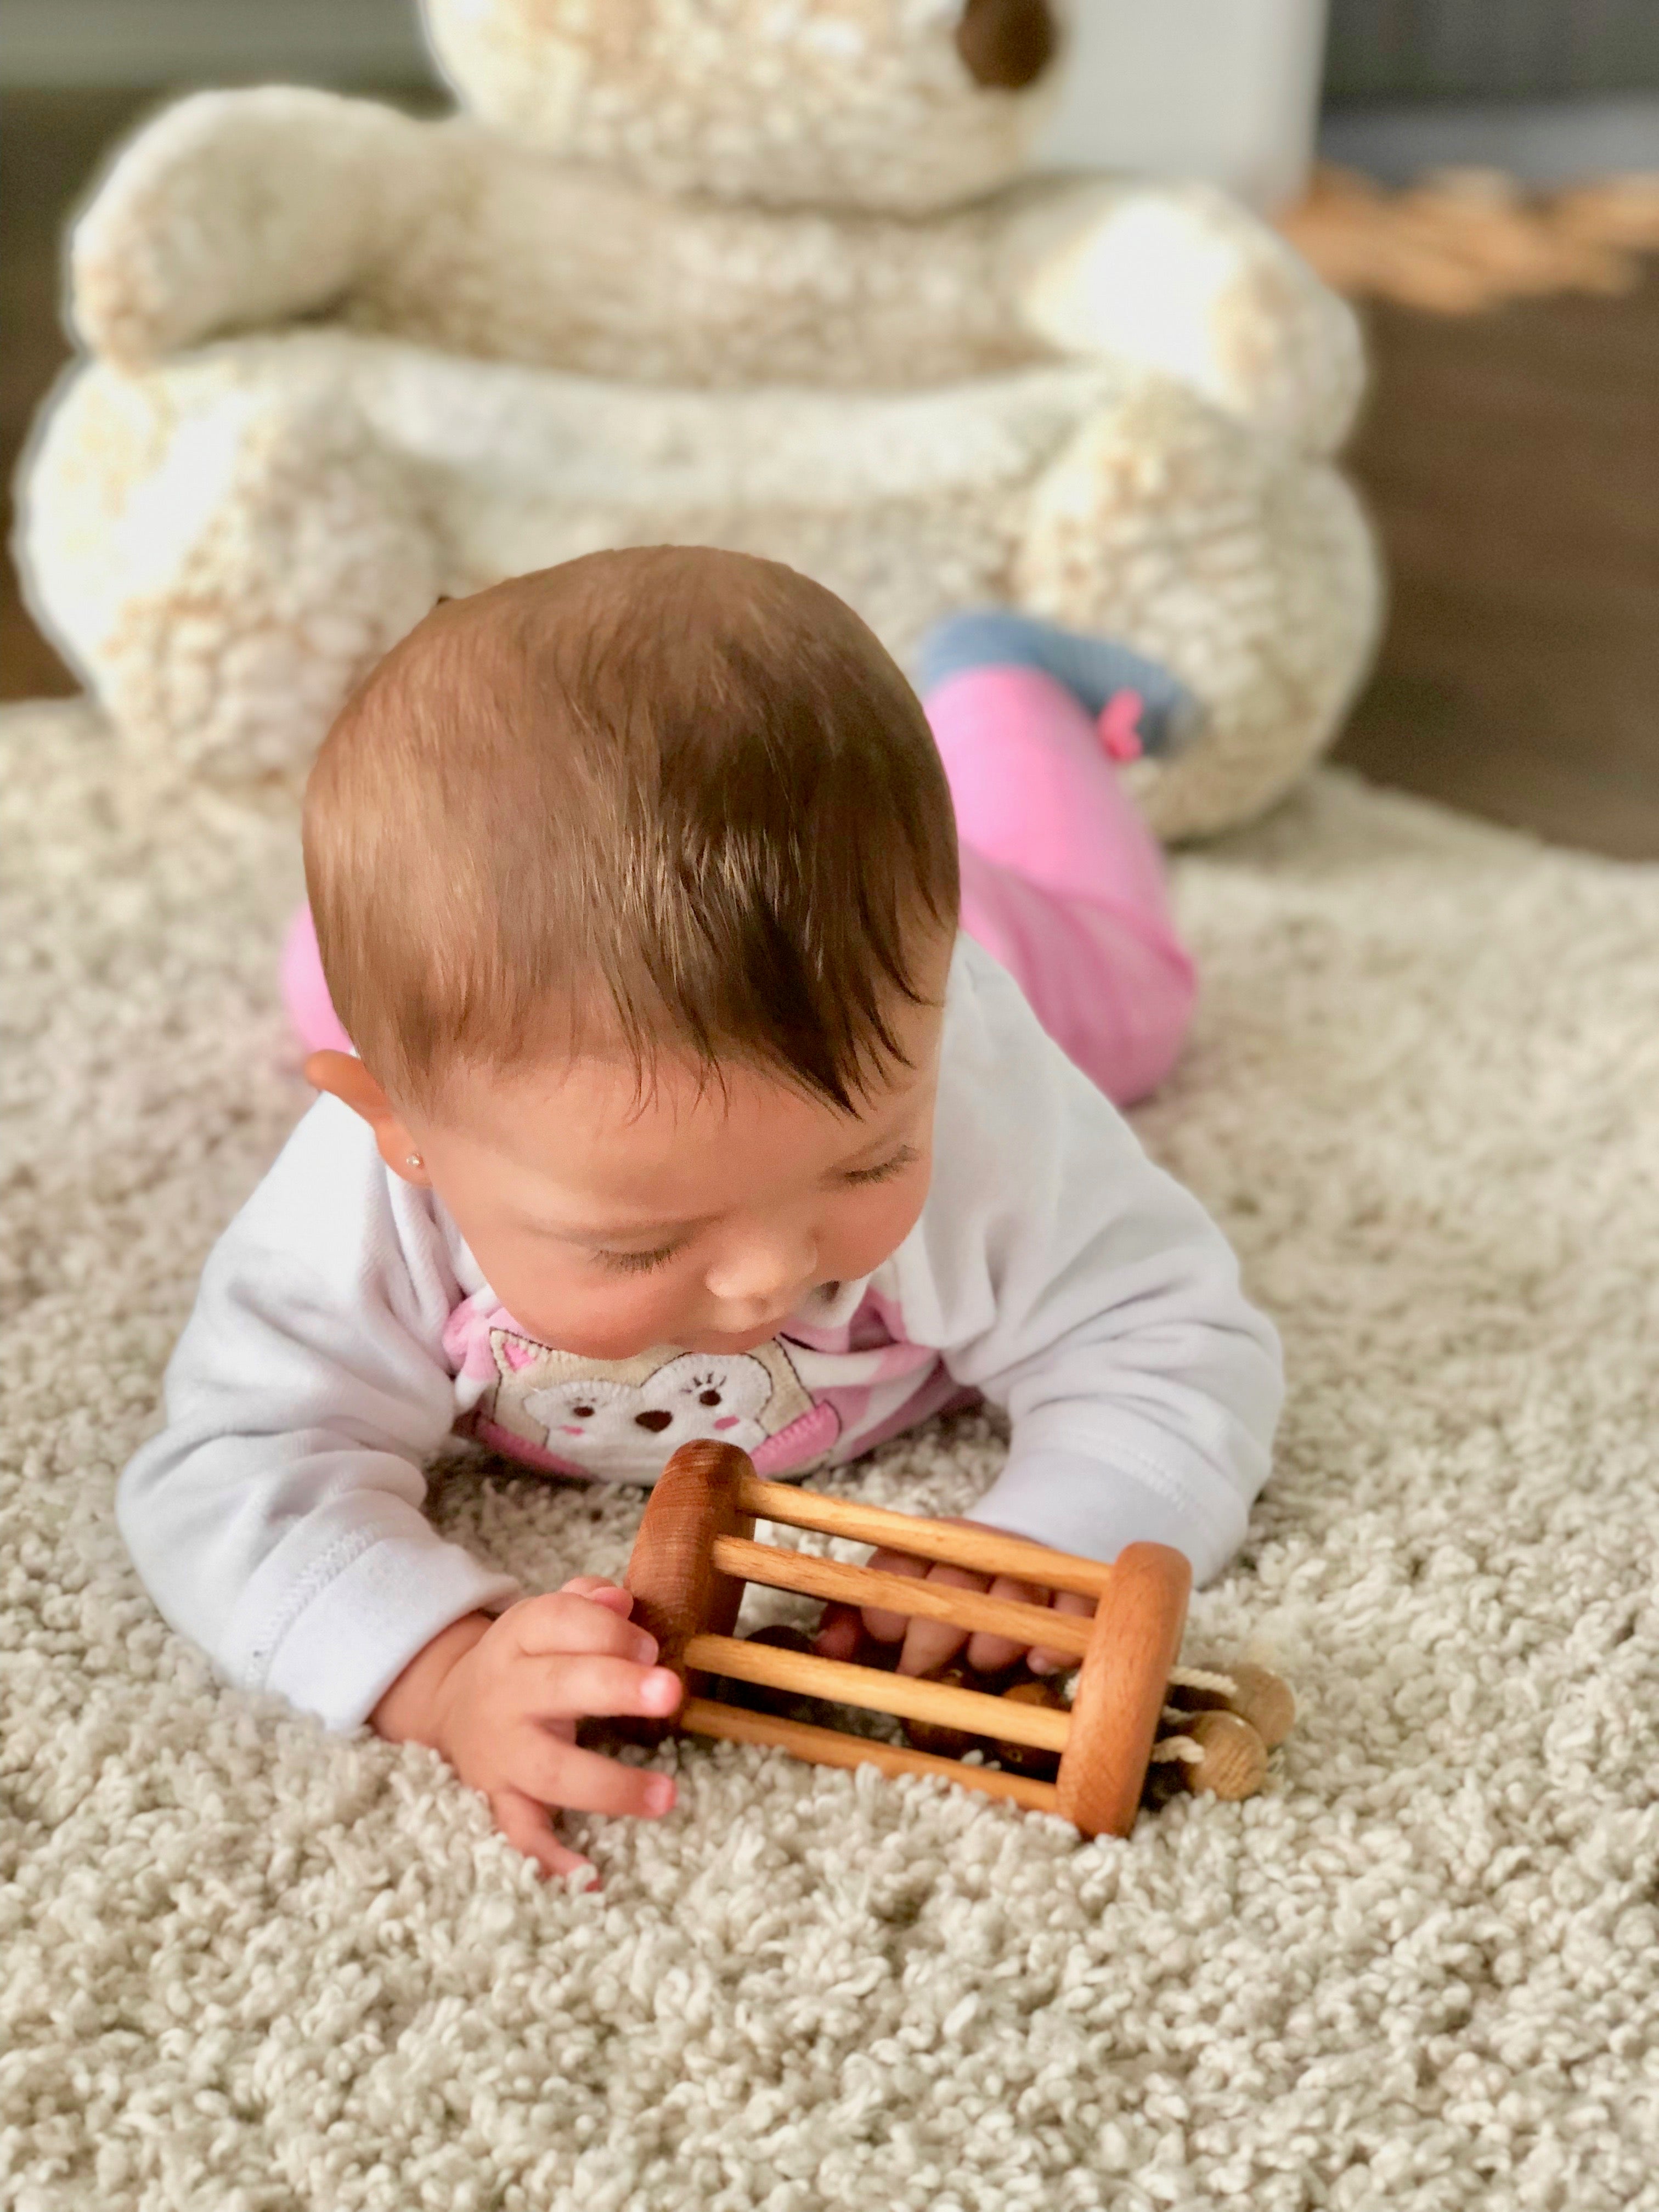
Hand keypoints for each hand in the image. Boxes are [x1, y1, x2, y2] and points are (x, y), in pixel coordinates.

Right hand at [372, 1578, 682, 1883]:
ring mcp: (502, 1752)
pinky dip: (550, 1857)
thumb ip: (584, 1604)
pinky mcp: (498, 1798)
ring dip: (608, 1783)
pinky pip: (521, 1831)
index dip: (608, 1630)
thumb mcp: (547, 1618)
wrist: (451, 1704)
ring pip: (550, 1769)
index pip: (560, 1621)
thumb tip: (621, 1599)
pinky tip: (590, 1875)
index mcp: (520, 1636)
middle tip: (671, 1692)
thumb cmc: (528, 1657)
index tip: (651, 1645)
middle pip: (558, 1686)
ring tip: (666, 1794)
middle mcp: (507, 1692)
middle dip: (615, 1688)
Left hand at [812, 1524, 1094, 1678]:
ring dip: (995, 1639)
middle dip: (934, 1636)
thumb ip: (854, 1622)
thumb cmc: (951, 1585)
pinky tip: (1040, 1665)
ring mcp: (1029, 1571)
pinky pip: (1074, 1612)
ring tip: (983, 1665)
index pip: (899, 1572)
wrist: (1036, 1532)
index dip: (886, 1613)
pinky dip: (1058, 1640)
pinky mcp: (1074, 1590)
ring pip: (1014, 1600)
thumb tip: (824, 1652)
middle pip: (954, 1588)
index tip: (882, 1643)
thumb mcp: (899, 1590)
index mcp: (928, 1547)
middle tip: (921, 1674)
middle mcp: (978, 1553)